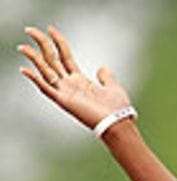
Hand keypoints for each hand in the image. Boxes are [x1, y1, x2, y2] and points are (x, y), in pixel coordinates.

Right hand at [17, 26, 131, 130]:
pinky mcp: (64, 101)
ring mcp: (65, 93)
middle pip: (51, 60)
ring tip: (23, 46)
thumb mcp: (112, 87)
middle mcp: (69, 85)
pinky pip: (46, 89)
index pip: (64, 56)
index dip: (58, 42)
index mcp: (79, 80)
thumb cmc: (117, 108)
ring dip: (34, 59)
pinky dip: (36, 80)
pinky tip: (25, 70)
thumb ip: (106, 77)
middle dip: (41, 44)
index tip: (51, 29)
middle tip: (29, 29)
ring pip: (45, 71)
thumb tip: (102, 67)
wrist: (119, 122)